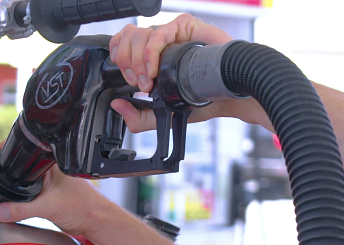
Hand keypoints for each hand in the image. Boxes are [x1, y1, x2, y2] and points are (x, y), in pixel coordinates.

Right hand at [0, 167, 121, 239]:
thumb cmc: (83, 208)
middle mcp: (46, 169)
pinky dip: (14, 197)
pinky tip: (8, 202)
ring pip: (19, 179)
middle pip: (16, 166)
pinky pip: (24, 192)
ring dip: (6, 185)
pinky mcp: (45, 194)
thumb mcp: (48, 207)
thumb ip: (21, 210)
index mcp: (48, 162)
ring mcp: (45, 181)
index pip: (19, 152)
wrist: (96, 222)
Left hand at [108, 14, 272, 132]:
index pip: (121, 45)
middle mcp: (158, 42)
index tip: (127, 80)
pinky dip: (150, 54)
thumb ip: (138, 118)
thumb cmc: (199, 100)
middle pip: (127, 38)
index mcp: (149, 57)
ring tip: (148, 80)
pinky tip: (154, 70)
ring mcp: (170, 33)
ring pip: (138, 34)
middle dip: (126, 64)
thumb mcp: (162, 116)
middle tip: (139, 84)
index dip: (118, 59)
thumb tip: (117, 105)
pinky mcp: (183, 26)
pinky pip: (157, 34)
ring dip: (136, 61)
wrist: (225, 96)